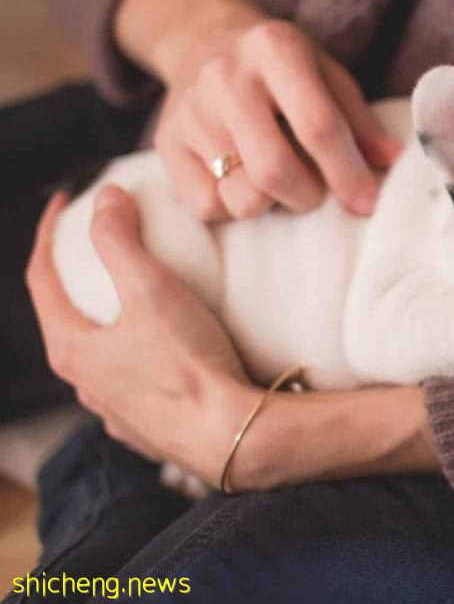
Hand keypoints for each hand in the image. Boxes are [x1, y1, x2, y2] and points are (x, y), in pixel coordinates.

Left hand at [27, 187, 439, 490]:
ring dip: (109, 321)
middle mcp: (84, 384)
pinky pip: (133, 381)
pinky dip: (138, 354)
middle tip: (101, 247)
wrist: (232, 435)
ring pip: (101, 354)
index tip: (66, 202)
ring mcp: (115, 410)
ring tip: (137, 298)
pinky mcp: (148, 427)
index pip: (41, 279)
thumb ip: (121, 240)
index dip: (49, 234)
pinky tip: (164, 349)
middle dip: (79, 278)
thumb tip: (106, 198)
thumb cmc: (189, 365)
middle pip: (67, 318)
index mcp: (72, 349)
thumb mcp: (152, 290)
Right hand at [117, 0, 400, 220]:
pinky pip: (207, 206)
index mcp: (277, 49)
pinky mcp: (165, 143)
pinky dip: (233, 206)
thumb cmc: (281, 69)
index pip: (318, 126)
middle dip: (308, 196)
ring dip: (271, 204)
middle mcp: (226, 76)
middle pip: (275, 170)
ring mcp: (190, 111)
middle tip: (315, 192)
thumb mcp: (327, 77)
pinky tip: (241, 180)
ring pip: (241, 196)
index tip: (366, 203)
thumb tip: (395, 164)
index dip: (348, 173)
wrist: (201, 40)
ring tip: (277, 182)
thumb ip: (360, 123)